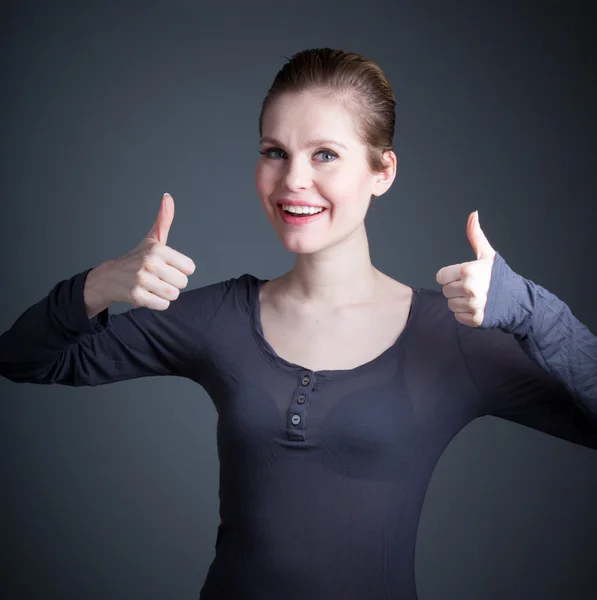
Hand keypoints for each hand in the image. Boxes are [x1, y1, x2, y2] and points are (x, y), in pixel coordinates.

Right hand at [99, 193, 195, 309]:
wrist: (110, 277)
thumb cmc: (136, 258)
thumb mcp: (152, 238)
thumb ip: (164, 220)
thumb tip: (168, 197)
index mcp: (158, 250)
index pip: (189, 268)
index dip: (180, 270)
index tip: (168, 267)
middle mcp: (150, 263)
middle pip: (182, 283)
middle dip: (173, 283)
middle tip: (159, 278)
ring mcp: (142, 280)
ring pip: (173, 295)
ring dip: (166, 294)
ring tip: (154, 286)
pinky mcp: (137, 296)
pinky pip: (163, 305)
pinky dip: (157, 303)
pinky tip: (148, 294)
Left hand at [435, 210, 496, 326]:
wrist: (519, 300)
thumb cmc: (500, 277)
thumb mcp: (487, 255)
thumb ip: (475, 236)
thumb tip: (473, 214)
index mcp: (468, 271)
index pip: (440, 277)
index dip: (450, 276)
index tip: (463, 276)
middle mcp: (469, 288)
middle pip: (445, 291)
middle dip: (455, 289)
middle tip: (471, 287)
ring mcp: (472, 305)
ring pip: (450, 304)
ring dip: (460, 302)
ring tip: (476, 297)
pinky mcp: (475, 319)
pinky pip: (458, 317)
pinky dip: (465, 314)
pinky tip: (477, 307)